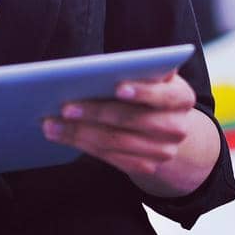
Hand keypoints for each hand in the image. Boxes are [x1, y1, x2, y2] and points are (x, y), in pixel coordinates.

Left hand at [42, 72, 196, 178]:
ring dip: (79, 133)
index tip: (117, 86)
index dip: (141, 91)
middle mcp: (177, 127)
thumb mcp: (154, 76)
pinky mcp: (146, 167)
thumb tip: (94, 68)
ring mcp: (163, 152)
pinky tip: (62, 136)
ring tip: (52, 124)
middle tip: (65, 106)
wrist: (169, 126)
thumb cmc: (151, 90)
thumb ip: (137, 69)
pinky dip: (83, 146)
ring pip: (115, 142)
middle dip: (95, 113)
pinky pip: (111, 159)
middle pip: (132, 121)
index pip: (162, 95)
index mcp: (182, 97)